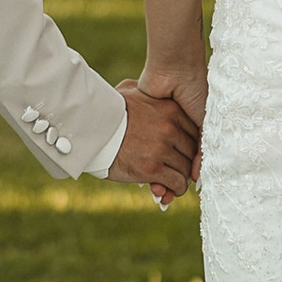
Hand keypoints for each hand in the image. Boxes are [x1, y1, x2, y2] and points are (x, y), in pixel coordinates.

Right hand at [110, 80, 198, 204]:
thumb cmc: (106, 112)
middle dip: (185, 162)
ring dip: (180, 177)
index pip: (194, 130)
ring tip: (171, 183)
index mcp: (169, 108)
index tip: (182, 152)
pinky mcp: (152, 168)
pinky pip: (176, 182)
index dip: (189, 144)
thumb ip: (145, 91)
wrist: (88, 130)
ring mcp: (162, 148)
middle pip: (192, 150)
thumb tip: (148, 89)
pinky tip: (168, 191)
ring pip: (185, 168)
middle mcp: (170, 127)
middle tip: (177, 170)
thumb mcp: (128, 91)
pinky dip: (175, 189)